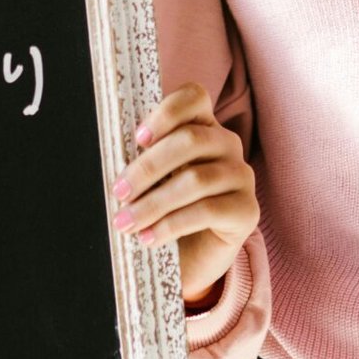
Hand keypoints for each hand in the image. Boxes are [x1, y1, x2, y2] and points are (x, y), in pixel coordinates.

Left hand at [111, 83, 258, 305]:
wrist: (192, 259)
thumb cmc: (166, 212)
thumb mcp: (152, 182)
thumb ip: (142, 163)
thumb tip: (111, 160)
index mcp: (203, 127)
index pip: (194, 98)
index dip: (166, 113)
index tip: (137, 139)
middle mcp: (227, 145)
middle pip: (191, 140)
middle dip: (148, 167)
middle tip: (120, 191)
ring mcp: (241, 176)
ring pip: (197, 179)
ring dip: (154, 202)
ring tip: (126, 222)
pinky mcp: (247, 210)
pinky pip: (207, 211)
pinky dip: (171, 225)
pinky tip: (149, 237)